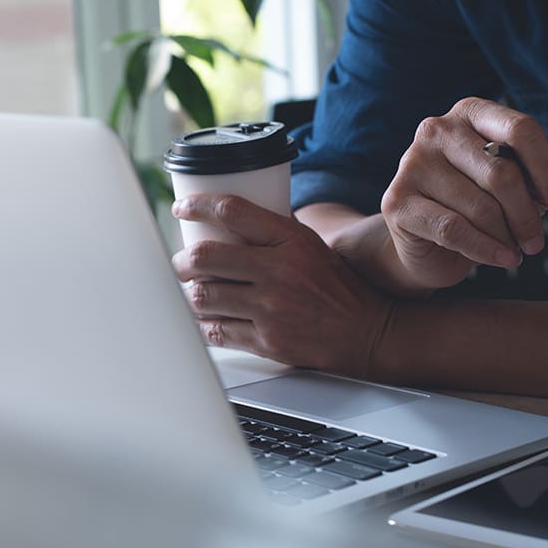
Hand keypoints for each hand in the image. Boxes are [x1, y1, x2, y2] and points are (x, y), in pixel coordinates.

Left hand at [170, 195, 393, 377]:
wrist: (368, 332)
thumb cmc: (339, 286)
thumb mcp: (312, 246)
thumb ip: (274, 233)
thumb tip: (231, 219)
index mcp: (291, 240)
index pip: (232, 211)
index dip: (198, 206)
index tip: (182, 209)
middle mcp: (278, 271)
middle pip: (205, 257)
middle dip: (181, 260)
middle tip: (179, 262)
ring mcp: (271, 308)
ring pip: (204, 296)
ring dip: (188, 293)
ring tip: (189, 291)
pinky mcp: (267, 341)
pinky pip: (216, 331)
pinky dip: (202, 324)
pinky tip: (202, 318)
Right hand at [380, 97, 547, 289]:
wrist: (427, 244)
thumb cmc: (478, 204)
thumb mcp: (520, 184)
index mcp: (469, 112)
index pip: (519, 129)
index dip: (547, 167)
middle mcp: (435, 130)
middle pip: (500, 172)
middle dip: (527, 214)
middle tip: (537, 241)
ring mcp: (411, 164)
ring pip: (478, 206)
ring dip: (507, 236)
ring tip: (516, 250)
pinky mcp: (396, 201)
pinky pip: (454, 229)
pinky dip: (486, 249)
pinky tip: (503, 259)